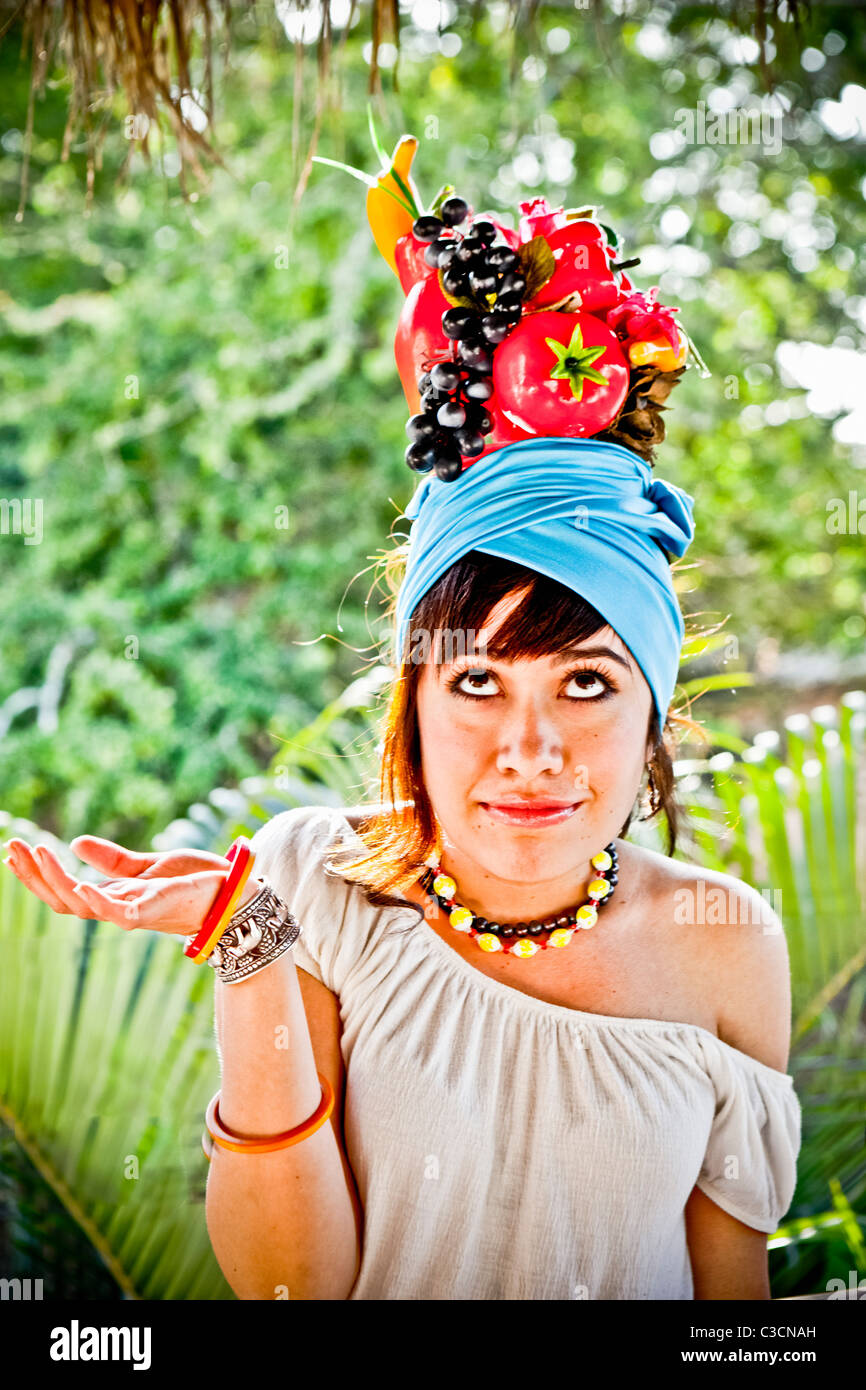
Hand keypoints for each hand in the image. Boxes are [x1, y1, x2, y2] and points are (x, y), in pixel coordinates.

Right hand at [2, 835, 262, 937]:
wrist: (235, 892)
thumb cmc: (195, 883)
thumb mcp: (148, 866)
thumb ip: (114, 860)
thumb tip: (76, 843)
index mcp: (115, 897)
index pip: (63, 891)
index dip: (36, 875)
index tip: (12, 852)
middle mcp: (119, 908)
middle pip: (63, 901)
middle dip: (35, 876)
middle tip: (12, 848)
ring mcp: (136, 911)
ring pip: (83, 907)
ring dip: (58, 882)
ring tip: (39, 854)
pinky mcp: (157, 909)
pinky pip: (121, 914)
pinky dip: (100, 901)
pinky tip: (83, 884)